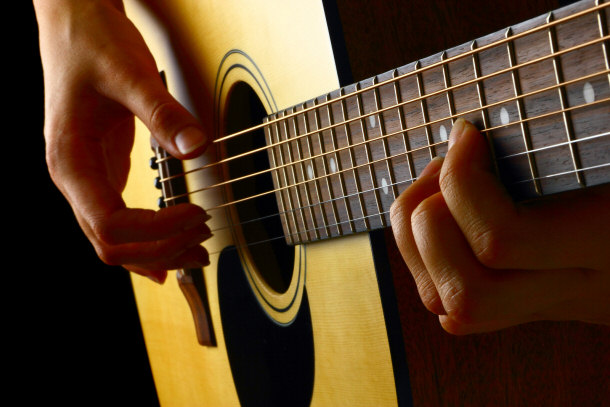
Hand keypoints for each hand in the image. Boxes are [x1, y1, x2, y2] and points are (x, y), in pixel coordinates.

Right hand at [35, 0, 211, 282]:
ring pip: (115, 240)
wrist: (74, 23)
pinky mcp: (103, 172)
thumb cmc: (91, 43)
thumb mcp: (129, 72)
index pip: (109, 223)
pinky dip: (149, 238)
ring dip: (157, 252)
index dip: (156, 230)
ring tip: (197, 251)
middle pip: (111, 243)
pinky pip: (122, 221)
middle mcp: (73, 177)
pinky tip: (172, 245)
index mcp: (70, 160)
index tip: (196, 216)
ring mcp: (87, 178)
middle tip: (204, 239)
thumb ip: (163, 113)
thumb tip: (197, 149)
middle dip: (161, 249)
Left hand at [390, 118, 609, 333]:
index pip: (502, 240)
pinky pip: (452, 307)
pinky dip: (425, 261)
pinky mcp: (523, 307)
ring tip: (436, 189)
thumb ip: (580, 131)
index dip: (462, 181)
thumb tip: (485, 118)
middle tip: (443, 167)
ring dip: (416, 243)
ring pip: (451, 309)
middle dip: (428, 222)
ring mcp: (544, 305)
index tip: (468, 133)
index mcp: (605, 239)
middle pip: (466, 294)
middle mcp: (573, 287)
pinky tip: (444, 216)